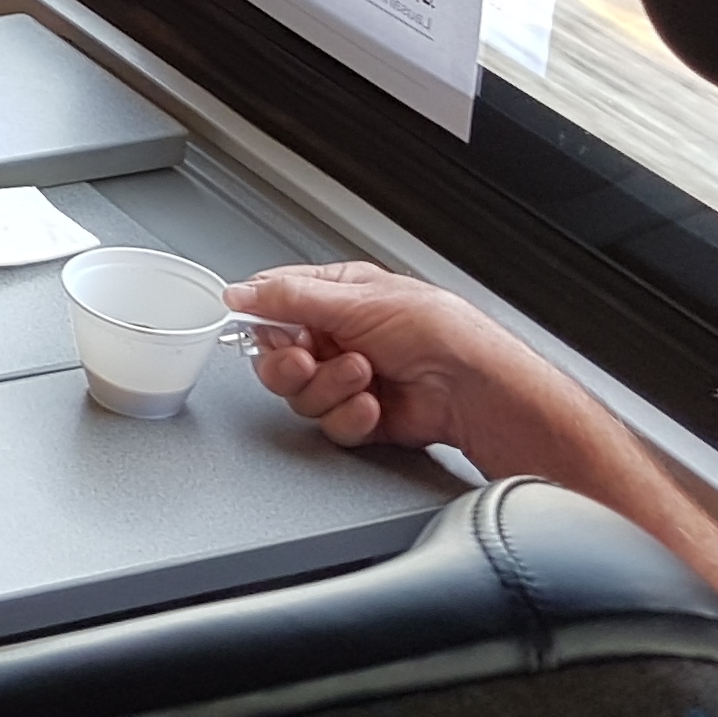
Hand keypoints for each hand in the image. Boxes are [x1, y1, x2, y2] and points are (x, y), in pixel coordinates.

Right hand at [222, 262, 589, 477]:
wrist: (477, 391)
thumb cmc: (440, 333)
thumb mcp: (358, 301)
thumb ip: (289, 298)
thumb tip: (240, 292)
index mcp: (339, 297)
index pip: (276, 303)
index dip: (261, 318)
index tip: (259, 328)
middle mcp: (340, 337)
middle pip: (278, 357)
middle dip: (291, 364)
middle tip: (307, 361)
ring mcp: (348, 379)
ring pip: (300, 395)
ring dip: (329, 388)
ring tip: (363, 376)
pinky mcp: (359, 416)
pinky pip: (328, 424)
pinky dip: (349, 417)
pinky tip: (374, 405)